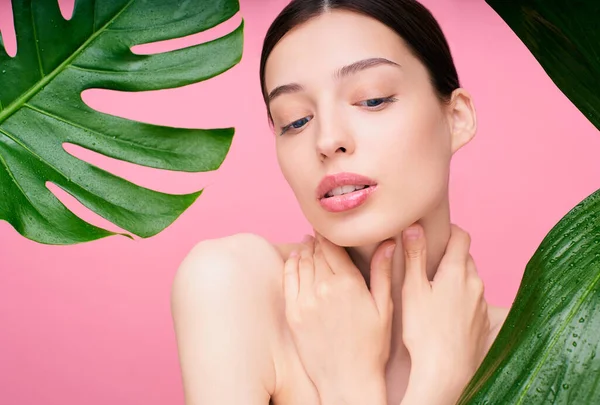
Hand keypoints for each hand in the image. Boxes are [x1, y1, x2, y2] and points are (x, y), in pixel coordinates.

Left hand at [283, 233, 396, 404]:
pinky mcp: (293, 313)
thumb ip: (382, 271)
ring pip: (301, 263)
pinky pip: (288, 279)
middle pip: (316, 252)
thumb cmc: (372, 345)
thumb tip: (389, 242)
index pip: (333, 246)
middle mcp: (323, 288)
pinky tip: (294, 258)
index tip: (330, 228)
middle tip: (319, 235)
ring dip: (304, 250)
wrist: (347, 379)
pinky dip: (290, 265)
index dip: (330, 234)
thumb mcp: (384, 306)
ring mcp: (305, 300)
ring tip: (308, 244)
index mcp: (348, 283)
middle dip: (318, 241)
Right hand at [400, 223, 489, 403]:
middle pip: (466, 259)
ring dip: (457, 279)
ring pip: (471, 281)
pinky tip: (447, 313)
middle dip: (450, 256)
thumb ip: (415, 256)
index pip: (462, 237)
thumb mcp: (412, 289)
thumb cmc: (424, 330)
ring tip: (435, 291)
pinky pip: (475, 301)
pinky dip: (463, 299)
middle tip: (429, 264)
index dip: (450, 231)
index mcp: (457, 272)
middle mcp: (475, 284)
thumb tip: (414, 226)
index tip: (436, 234)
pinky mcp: (484, 322)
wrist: (445, 370)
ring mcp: (482, 304)